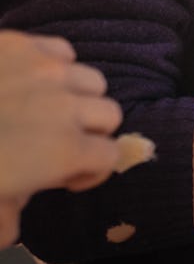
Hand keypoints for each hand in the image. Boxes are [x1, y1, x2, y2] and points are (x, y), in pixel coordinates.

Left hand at [0, 31, 122, 245]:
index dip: (90, 172)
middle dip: (89, 132)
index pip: (113, 156)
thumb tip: (13, 219)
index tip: (65, 178)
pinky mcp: (21, 43)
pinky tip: (24, 81)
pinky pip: (62, 51)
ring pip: (91, 80)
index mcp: (65, 151)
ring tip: (42, 109)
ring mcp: (46, 70)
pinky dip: (54, 67)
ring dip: (76, 97)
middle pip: (109, 114)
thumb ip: (7, 219)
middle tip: (55, 143)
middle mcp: (67, 105)